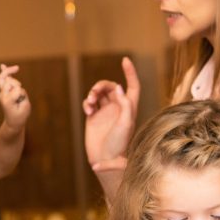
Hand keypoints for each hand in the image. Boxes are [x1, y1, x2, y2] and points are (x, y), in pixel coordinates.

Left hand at [0, 64, 29, 127]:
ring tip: (18, 98)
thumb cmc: (20, 116)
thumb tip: (17, 85)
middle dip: (18, 86)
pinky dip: (5, 72)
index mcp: (7, 100)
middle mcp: (2, 95)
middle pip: (11, 81)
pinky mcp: (4, 91)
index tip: (21, 102)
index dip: (22, 94)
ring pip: (10, 80)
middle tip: (20, 98)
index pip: (17, 88)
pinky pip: (3, 79)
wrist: (13, 122)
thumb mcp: (26, 106)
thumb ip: (22, 94)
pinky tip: (2, 65)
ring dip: (17, 85)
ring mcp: (2, 93)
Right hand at [83, 57, 139, 171]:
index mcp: (130, 108)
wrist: (105, 159)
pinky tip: (87, 109)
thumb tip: (118, 87)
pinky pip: (89, 103)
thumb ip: (124, 104)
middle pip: (111, 87)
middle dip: (102, 85)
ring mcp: (105, 112)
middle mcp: (118, 108)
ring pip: (99, 93)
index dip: (130, 72)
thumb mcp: (126, 123)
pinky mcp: (93, 118)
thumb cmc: (120, 143)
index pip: (132, 86)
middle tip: (95, 93)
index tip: (125, 60)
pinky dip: (87, 102)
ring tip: (90, 102)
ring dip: (93, 93)